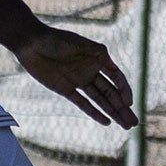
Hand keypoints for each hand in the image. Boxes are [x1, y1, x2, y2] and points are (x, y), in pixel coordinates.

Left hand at [13, 26, 136, 129]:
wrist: (31, 43)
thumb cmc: (55, 39)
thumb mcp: (79, 43)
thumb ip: (98, 53)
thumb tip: (113, 65)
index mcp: (97, 59)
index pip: (116, 78)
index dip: (124, 91)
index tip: (129, 103)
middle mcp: (90, 71)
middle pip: (111, 93)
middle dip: (122, 108)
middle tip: (133, 123)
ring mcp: (78, 81)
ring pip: (100, 100)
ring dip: (112, 112)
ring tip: (125, 125)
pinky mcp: (65, 89)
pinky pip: (83, 103)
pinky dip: (94, 112)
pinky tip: (106, 122)